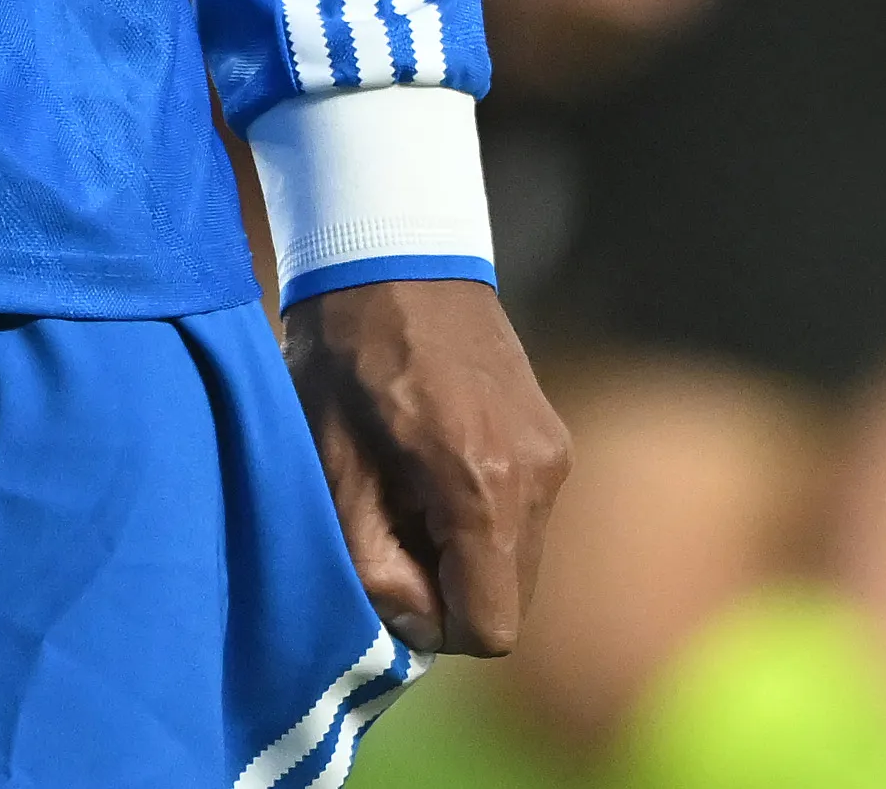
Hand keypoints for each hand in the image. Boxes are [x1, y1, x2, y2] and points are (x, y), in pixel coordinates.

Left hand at [284, 275, 570, 654]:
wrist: (392, 255)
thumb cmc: (346, 359)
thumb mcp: (332, 471)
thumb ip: (373, 568)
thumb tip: (416, 625)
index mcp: (483, 490)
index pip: (490, 629)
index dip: (434, 622)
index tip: (389, 570)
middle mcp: (537, 478)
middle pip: (509, 598)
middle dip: (449, 586)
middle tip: (391, 524)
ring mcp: (553, 454)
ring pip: (517, 559)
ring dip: (464, 549)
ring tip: (407, 485)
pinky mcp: (552, 436)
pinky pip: (523, 514)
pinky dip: (481, 513)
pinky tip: (432, 461)